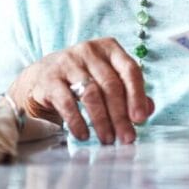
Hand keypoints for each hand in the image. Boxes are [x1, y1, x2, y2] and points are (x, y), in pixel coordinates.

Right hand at [8, 38, 153, 143]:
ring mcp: (68, 63)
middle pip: (111, 85)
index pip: (130, 70)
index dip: (137, 95)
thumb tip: (148, 110)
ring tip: (108, 140)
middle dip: (121, 116)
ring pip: (91, 94)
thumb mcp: (107, 81)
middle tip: (126, 138)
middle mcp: (89, 51)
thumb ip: (129, 93)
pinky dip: (77, 121)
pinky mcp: (50, 79)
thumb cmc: (82, 80)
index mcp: (109, 48)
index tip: (140, 119)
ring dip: (102, 121)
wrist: (40, 78)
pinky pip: (67, 102)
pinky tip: (83, 136)